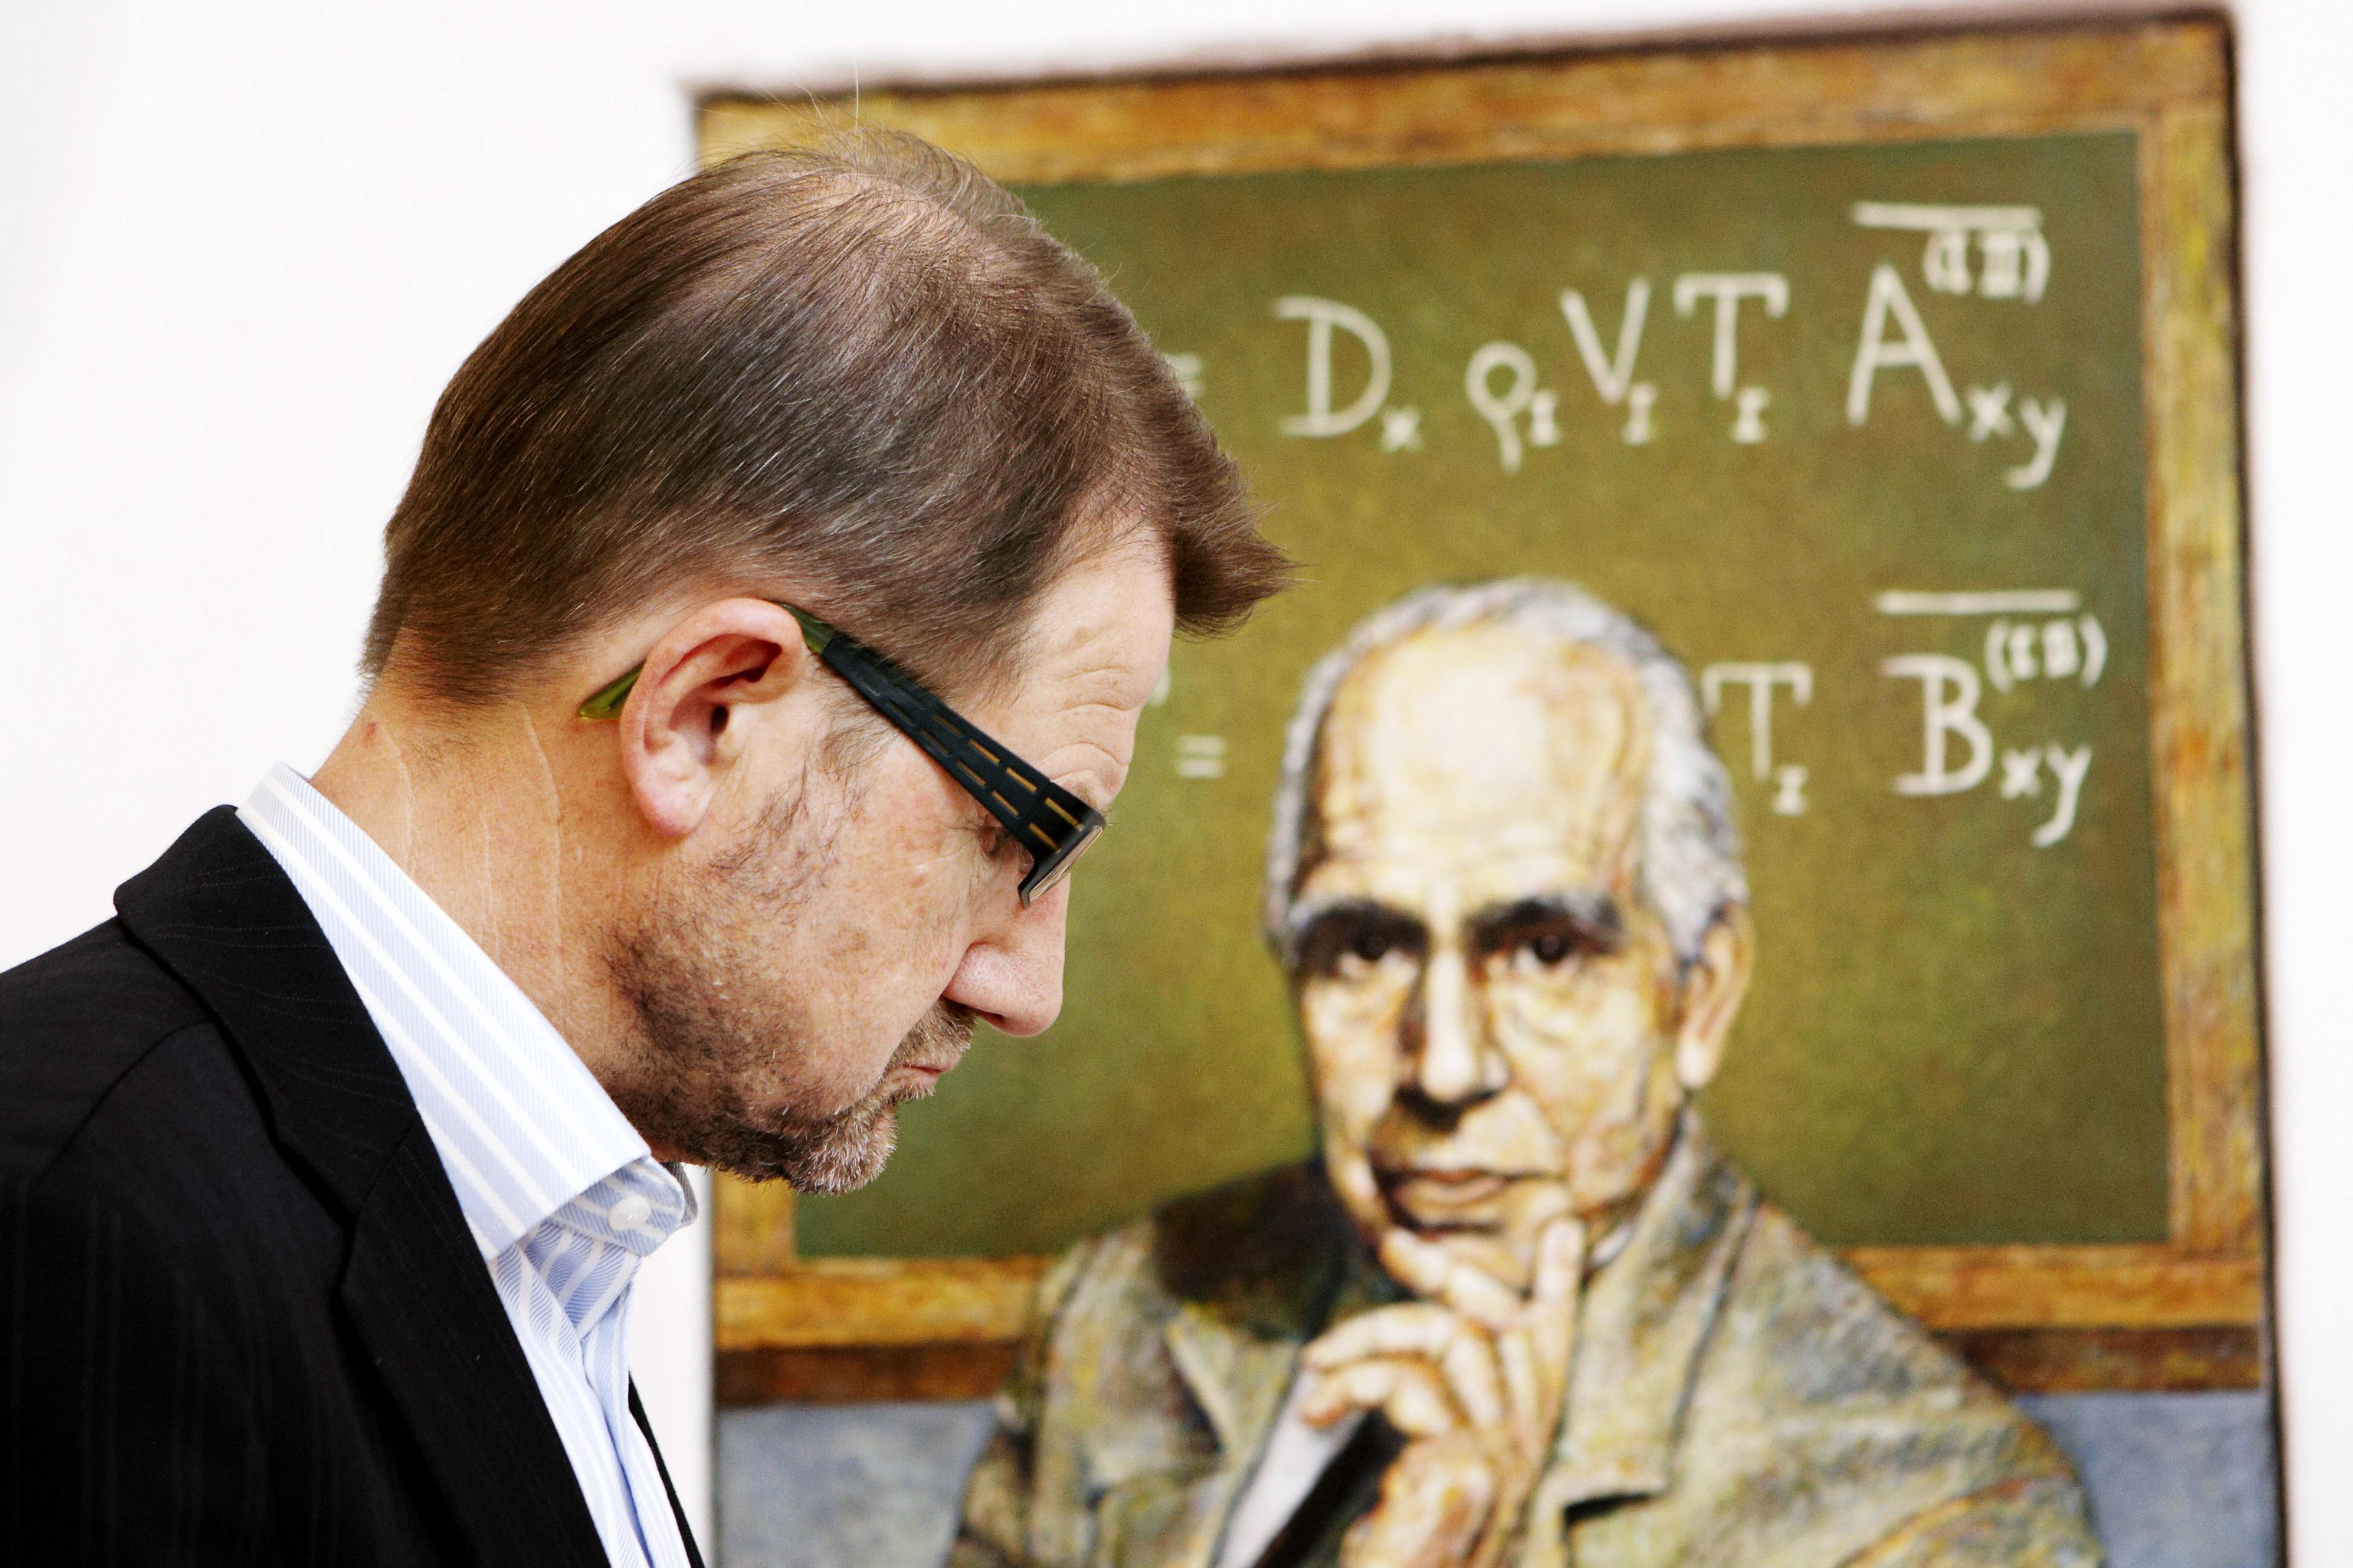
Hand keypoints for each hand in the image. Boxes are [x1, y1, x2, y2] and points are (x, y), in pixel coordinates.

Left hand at [1297, 1218, 1584, 1567]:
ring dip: (1368, 1334)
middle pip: (1502, 1323)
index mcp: (1520, 1441)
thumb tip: (1424, 1342)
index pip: (1553, 1349)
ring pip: (1450, 1338)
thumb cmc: (1398, 1549)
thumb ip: (1433, 1407)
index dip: (1558, 1285)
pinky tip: (1318, 1408)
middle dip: (1446, 1271)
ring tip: (1315, 1365)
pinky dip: (1351, 1381)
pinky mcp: (1463, 1469)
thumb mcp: (1423, 1469)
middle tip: (1393, 1244)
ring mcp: (1499, 1458)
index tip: (1560, 1226)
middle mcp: (1524, 1447)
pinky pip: (1406, 1383)